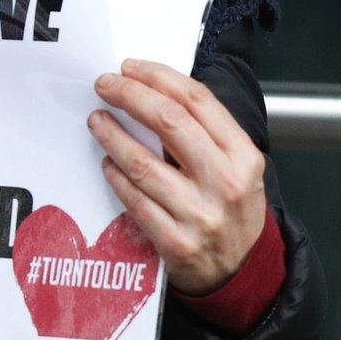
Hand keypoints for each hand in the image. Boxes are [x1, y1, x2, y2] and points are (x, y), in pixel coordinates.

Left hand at [88, 58, 268, 295]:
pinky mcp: (176, 243)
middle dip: (129, 95)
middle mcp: (226, 183)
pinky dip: (116, 176)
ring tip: (96, 120)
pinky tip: (107, 162)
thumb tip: (153, 88)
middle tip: (105, 84)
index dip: (159, 77)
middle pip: (168, 123)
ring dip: (112, 135)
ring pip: (143, 163)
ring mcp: (200, 215)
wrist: (243, 273)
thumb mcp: (237, 167)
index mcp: (244, 157)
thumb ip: (205, 132)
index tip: (130, 67)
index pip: (198, 101)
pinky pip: (134, 201)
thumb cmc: (231, 210)